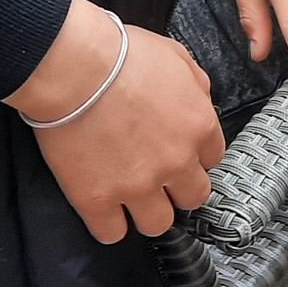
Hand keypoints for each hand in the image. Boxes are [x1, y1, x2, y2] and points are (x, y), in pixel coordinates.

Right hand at [11, 0, 224, 243]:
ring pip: (158, 224)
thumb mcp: (176, 55)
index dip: (194, 154)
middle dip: (177, 188)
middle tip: (156, 175)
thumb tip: (201, 101)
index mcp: (198, 127)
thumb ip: (196, 84)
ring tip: (129, 195)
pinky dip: (108, 224)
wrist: (74, 67)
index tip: (177, 149)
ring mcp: (137, 185)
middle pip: (193, 197)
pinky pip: (112, 234)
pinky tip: (102, 208)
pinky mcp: (97, 200)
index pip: (213, 158)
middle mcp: (176, 162)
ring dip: (147, 211)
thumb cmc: (123, 53)